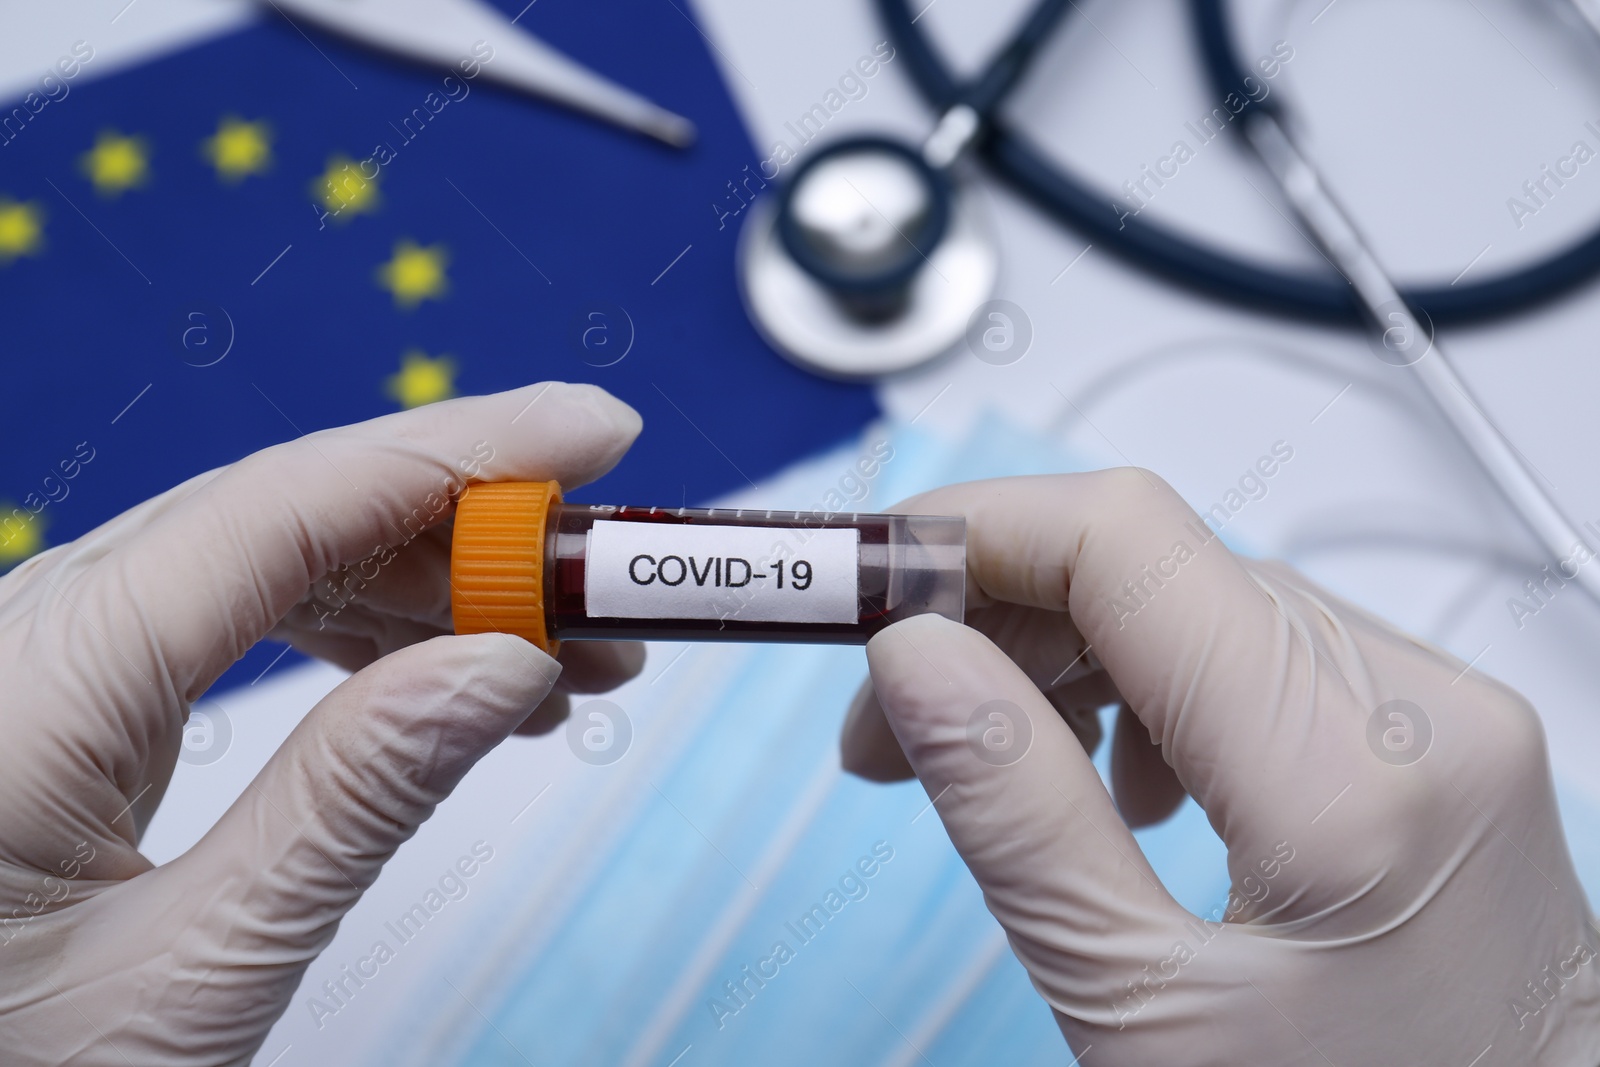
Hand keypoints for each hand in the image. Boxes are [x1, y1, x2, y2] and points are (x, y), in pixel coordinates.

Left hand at [0, 383, 644, 1065]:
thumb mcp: (191, 973)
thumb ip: (348, 802)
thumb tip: (507, 664)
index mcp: (44, 679)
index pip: (290, 503)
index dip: (466, 453)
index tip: (601, 435)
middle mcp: (38, 633)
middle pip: (291, 516)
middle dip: (472, 532)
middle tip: (607, 585)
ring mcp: (52, 660)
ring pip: (272, 562)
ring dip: (428, 595)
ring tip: (558, 660)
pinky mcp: (73, 699)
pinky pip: (237, 620)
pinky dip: (357, 640)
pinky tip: (445, 684)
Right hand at [843, 470, 1599, 1064]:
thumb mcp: (1143, 1013)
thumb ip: (1019, 815)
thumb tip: (912, 660)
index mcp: (1351, 775)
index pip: (1124, 542)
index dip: (968, 538)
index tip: (862, 595)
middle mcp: (1425, 709)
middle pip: (1155, 565)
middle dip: (996, 619)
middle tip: (886, 726)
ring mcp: (1446, 719)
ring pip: (1202, 603)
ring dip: (1067, 658)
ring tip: (989, 765)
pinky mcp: (1437, 744)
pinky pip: (1263, 659)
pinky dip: (1154, 694)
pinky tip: (1117, 787)